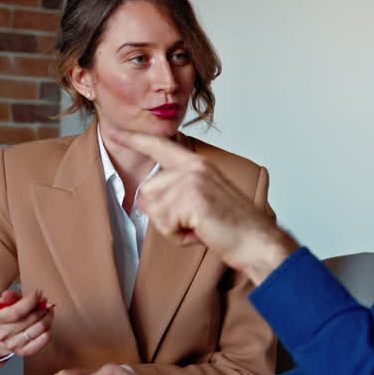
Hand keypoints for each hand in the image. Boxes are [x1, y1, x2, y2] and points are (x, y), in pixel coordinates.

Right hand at [0, 289, 51, 359]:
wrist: (0, 337)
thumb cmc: (6, 317)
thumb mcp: (4, 304)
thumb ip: (9, 297)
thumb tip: (9, 294)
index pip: (16, 312)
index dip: (30, 301)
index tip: (39, 293)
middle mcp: (3, 335)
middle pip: (31, 319)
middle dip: (42, 307)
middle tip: (45, 301)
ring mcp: (14, 345)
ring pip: (40, 328)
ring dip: (48, 316)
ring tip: (48, 311)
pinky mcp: (25, 352)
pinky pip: (44, 339)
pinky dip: (49, 329)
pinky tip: (46, 323)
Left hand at [105, 127, 298, 282]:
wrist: (258, 242)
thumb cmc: (232, 227)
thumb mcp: (203, 200)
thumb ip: (177, 191)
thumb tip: (145, 199)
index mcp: (198, 165)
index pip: (160, 147)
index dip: (135, 140)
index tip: (115, 132)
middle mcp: (193, 167)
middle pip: (147, 192)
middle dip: (163, 217)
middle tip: (195, 222)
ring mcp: (192, 181)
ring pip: (153, 210)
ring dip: (172, 228)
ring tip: (199, 227)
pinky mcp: (192, 199)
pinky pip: (164, 224)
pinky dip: (179, 237)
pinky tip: (200, 233)